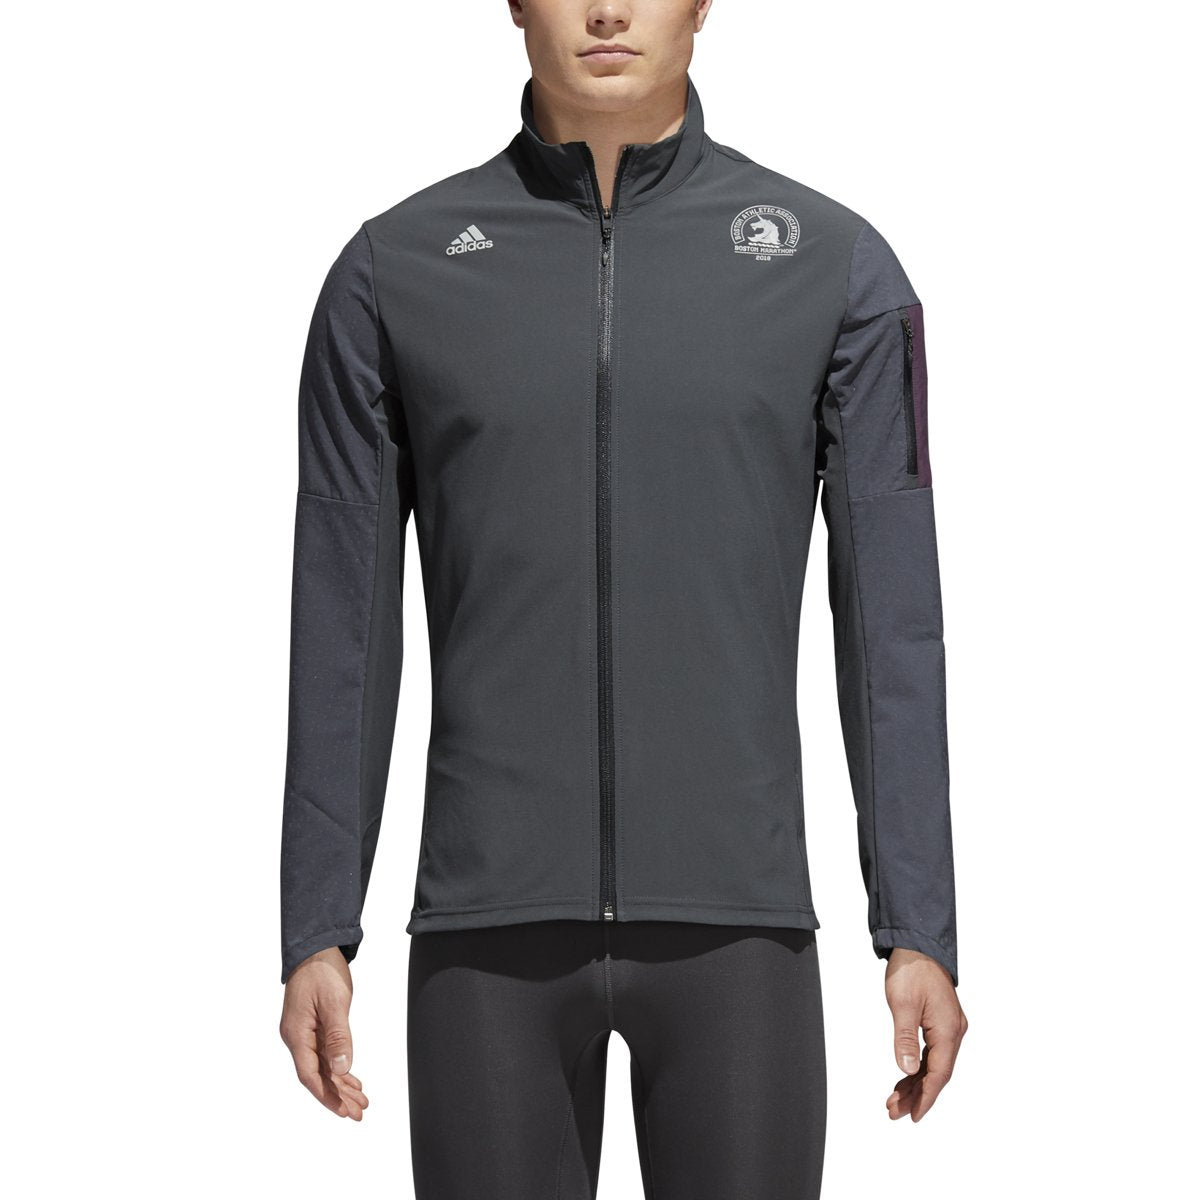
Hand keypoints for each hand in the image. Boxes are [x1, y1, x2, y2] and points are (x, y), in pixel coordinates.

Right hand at [279, 947, 369, 1119]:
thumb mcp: (334, 1002)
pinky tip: (349, 1077)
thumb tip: (340, 1069)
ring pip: (321, 1066)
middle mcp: (296, 1036)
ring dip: (340, 1084)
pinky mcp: (312, 1025)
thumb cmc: (322, 970)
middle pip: (316, 1075)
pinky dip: (337, 1067)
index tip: (345, 1112)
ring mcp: (303, 1031)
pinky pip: (323, 1053)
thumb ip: (337, 1036)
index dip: (327, 1095)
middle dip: (337, 1096)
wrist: (315, 946)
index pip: (310, 1075)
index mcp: (297, 1033)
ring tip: (360, 1100)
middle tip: (359, 1112)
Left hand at [884, 948, 966, 1121]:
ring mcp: (949, 1027)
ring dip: (916, 1083)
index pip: (939, 1073)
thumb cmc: (910, 970)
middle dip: (917, 1095)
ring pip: (934, 1064)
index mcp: (948, 1029)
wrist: (917, 945)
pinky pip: (932, 1053)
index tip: (913, 1115)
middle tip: (895, 1111)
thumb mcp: (902, 1004)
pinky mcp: (942, 1022)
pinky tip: (906, 1078)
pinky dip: (919, 1067)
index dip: (926, 1097)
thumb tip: (907, 1069)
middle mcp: (954, 1031)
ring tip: (895, 1100)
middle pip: (937, 1073)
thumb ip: (905, 1038)